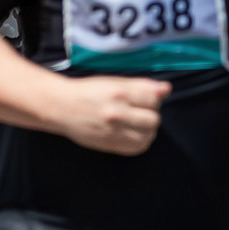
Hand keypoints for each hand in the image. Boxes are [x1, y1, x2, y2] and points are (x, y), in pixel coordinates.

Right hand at [54, 75, 169, 154]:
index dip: (153, 97)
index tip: (144, 98)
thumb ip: (141, 85)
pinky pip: (137, 147)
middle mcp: (117, 113)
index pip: (153, 98)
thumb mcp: (113, 82)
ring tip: (136, 123)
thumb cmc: (88, 91)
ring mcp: (113, 131)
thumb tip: (166, 89)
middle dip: (150, 114)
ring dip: (147, 129)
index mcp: (118, 93)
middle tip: (138, 111)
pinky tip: (132, 133)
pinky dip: (140, 141)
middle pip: (154, 119)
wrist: (62, 107)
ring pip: (148, 135)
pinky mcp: (110, 144)